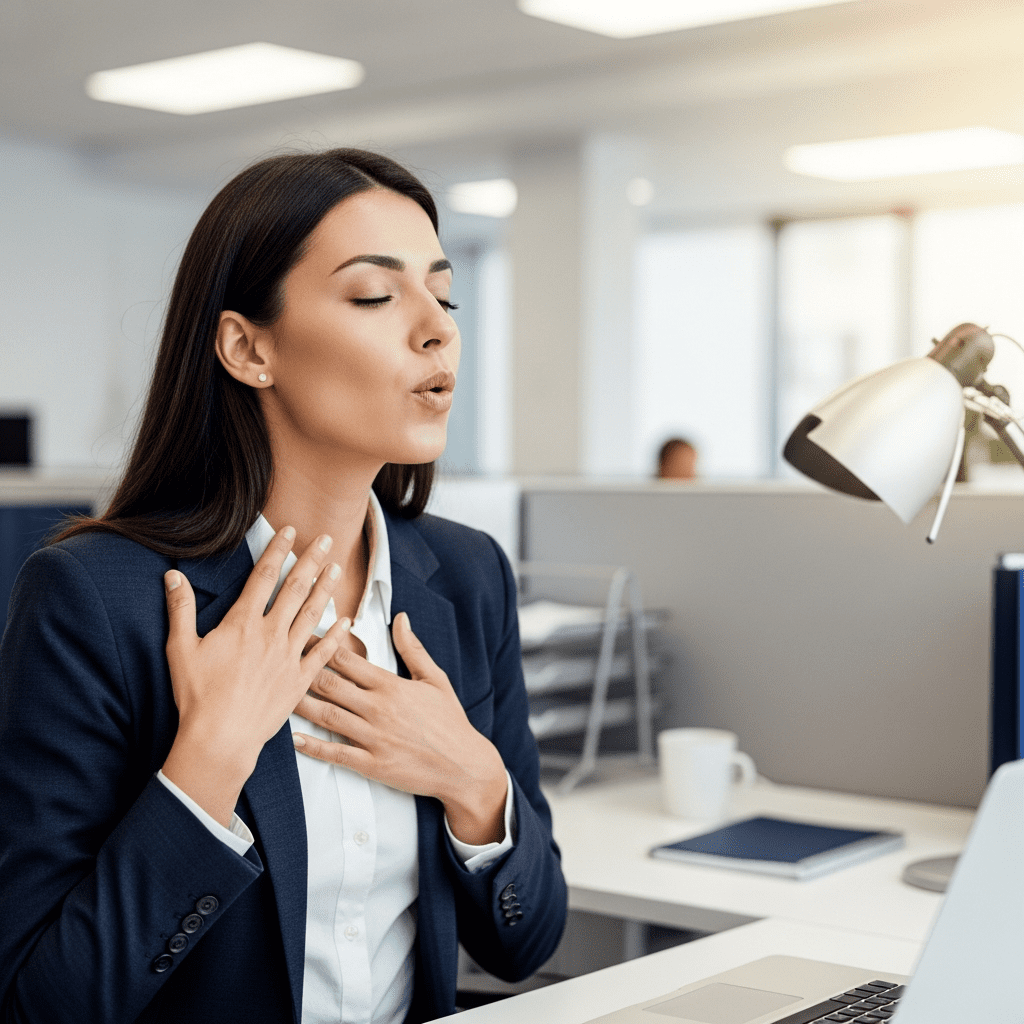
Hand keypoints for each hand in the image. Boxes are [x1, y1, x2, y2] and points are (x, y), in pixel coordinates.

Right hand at [160, 527, 350, 825]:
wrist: (220, 738)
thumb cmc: (197, 696)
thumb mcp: (181, 649)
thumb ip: (180, 608)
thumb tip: (173, 575)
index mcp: (243, 623)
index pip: (264, 576)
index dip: (278, 550)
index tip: (290, 531)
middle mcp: (270, 634)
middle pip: (295, 588)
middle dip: (311, 560)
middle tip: (327, 539)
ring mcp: (288, 656)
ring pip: (312, 614)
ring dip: (326, 588)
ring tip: (338, 568)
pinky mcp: (299, 680)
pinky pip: (323, 653)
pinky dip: (336, 635)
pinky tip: (347, 620)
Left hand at [293, 611, 507, 844]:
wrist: (464, 765)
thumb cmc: (450, 721)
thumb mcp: (435, 679)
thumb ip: (413, 648)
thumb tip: (400, 618)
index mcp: (391, 685)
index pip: (347, 660)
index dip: (321, 646)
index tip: (301, 635)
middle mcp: (379, 709)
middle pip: (330, 685)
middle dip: (301, 670)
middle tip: (277, 660)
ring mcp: (374, 738)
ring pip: (327, 716)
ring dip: (299, 704)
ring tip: (275, 694)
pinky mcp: (373, 764)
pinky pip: (336, 754)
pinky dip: (313, 746)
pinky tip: (294, 739)